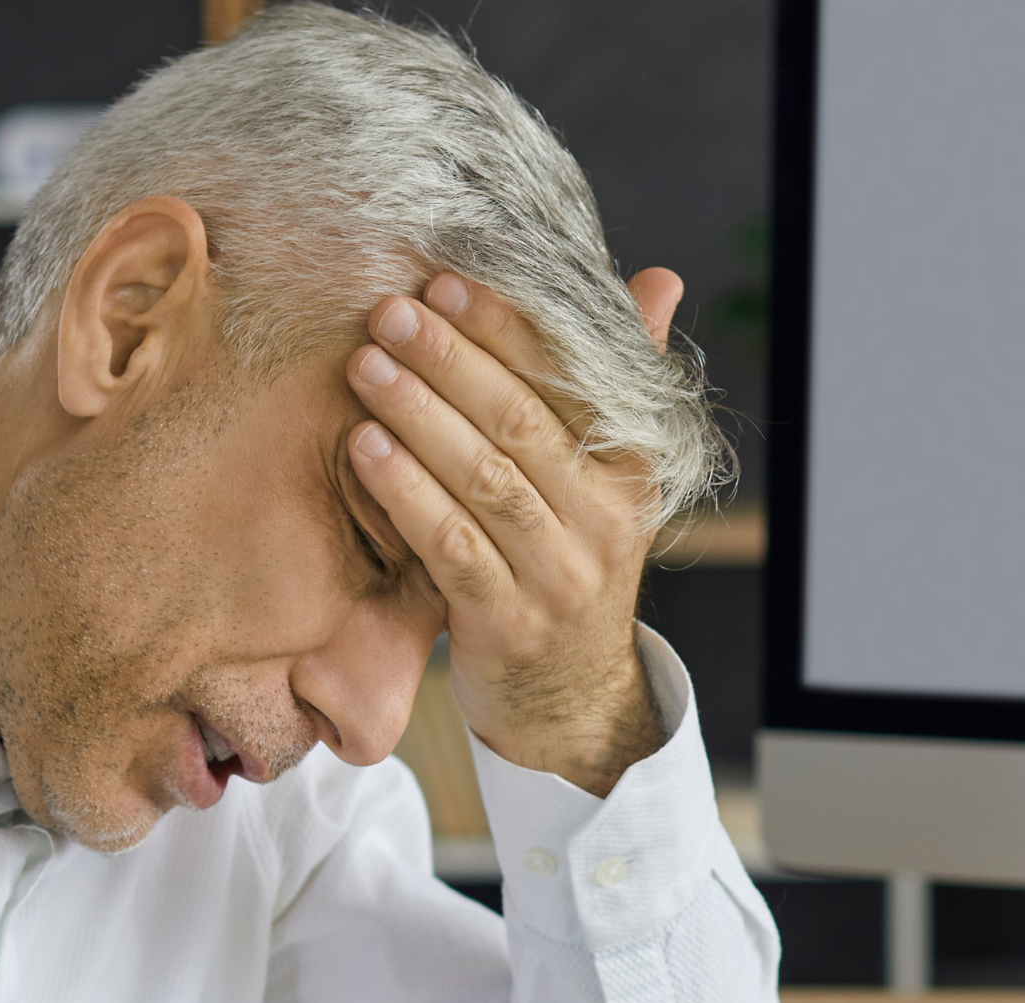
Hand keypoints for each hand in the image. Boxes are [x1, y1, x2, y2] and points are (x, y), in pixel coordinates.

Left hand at [344, 269, 686, 795]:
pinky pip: (452, 549)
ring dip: (421, 418)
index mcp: (630, 473)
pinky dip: (407, 497)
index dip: (508, 329)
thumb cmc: (570, 564)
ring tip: (366, 368)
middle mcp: (604, 523)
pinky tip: (365, 453)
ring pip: (486, 482)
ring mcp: (558, 577)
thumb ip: (615, 382)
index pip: (573, 384)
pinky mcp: (508, 624)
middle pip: (523, 425)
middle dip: (452, 361)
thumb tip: (659, 280)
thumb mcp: (606, 481)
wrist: (569, 699)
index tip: (447, 283)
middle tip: (391, 313)